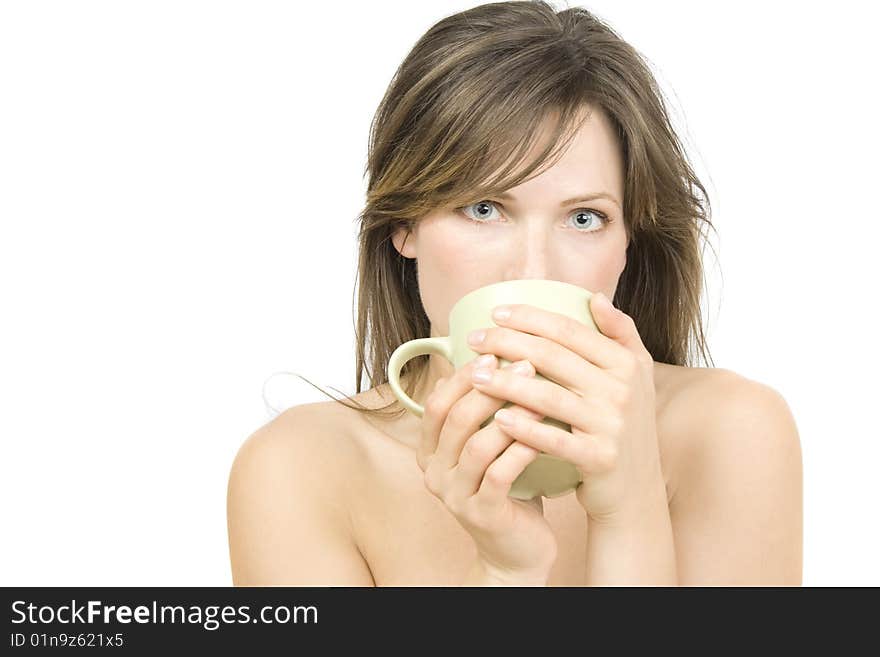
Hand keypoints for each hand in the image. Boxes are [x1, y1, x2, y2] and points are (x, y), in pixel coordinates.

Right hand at [417, 355, 557, 580]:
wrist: (516, 551)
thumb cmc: (506, 488)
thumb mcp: (485, 447)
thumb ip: (479, 413)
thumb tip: (487, 359)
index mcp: (429, 451)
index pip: (436, 404)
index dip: (463, 377)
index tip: (495, 353)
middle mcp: (434, 473)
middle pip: (455, 419)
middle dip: (490, 388)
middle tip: (525, 365)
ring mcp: (455, 496)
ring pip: (477, 445)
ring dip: (510, 415)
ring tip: (542, 394)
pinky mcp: (482, 515)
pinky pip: (501, 474)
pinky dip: (522, 449)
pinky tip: (545, 432)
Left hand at [465, 292, 664, 524]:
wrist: (638, 490)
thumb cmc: (626, 427)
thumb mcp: (637, 376)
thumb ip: (621, 333)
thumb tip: (594, 297)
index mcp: (627, 363)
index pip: (570, 330)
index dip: (530, 318)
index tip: (496, 313)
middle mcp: (622, 390)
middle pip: (552, 357)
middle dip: (507, 343)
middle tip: (474, 340)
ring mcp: (611, 425)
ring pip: (546, 395)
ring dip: (504, 383)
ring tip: (473, 375)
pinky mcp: (599, 458)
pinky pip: (553, 438)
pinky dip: (523, 427)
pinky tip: (497, 418)